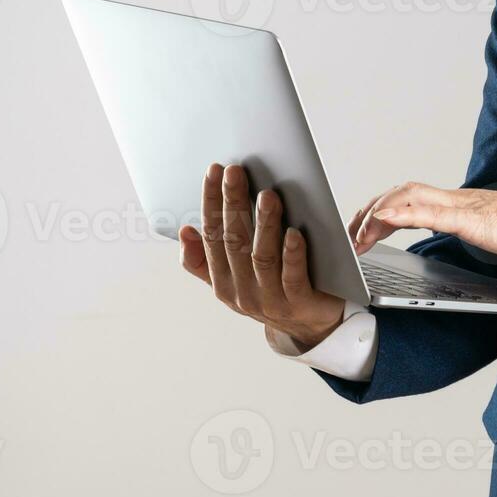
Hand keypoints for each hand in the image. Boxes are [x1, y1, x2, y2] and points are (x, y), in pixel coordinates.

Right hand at [180, 163, 346, 351]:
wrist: (311, 326)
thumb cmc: (272, 289)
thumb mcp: (234, 279)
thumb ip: (206, 260)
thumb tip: (185, 231)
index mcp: (223, 282)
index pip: (212, 235)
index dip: (210, 202)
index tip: (214, 171)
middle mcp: (242, 292)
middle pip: (234, 242)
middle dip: (233, 203)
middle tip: (235, 171)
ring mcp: (270, 300)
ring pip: (262, 257)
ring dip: (264, 224)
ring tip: (268, 195)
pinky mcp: (300, 303)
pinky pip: (293, 277)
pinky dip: (292, 254)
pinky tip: (294, 232)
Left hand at [350, 182, 496, 262]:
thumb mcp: (486, 230)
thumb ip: (464, 226)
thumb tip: (446, 231)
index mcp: (456, 204)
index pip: (409, 198)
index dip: (381, 210)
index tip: (361, 231)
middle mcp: (454, 199)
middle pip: (400, 192)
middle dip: (369, 211)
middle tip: (348, 236)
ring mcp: (461, 206)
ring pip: (408, 197)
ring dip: (377, 212)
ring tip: (357, 233)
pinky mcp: (470, 218)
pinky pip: (430, 212)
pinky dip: (402, 212)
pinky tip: (383, 218)